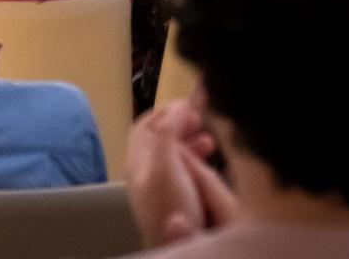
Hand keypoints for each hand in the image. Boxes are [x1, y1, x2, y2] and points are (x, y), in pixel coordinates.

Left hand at [126, 100, 235, 248]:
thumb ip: (169, 133)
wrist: (176, 243)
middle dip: (181, 124)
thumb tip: (178, 105)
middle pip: (160, 137)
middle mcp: (146, 170)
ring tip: (209, 140)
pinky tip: (210, 160)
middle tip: (200, 119)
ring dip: (192, 141)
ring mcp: (161, 185)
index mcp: (137, 160)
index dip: (164, 111)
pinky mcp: (177, 197)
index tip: (186, 104)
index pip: (144, 126)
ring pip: (175, 153)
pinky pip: (186, 168)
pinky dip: (198, 158)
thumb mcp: (167, 164)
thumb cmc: (168, 205)